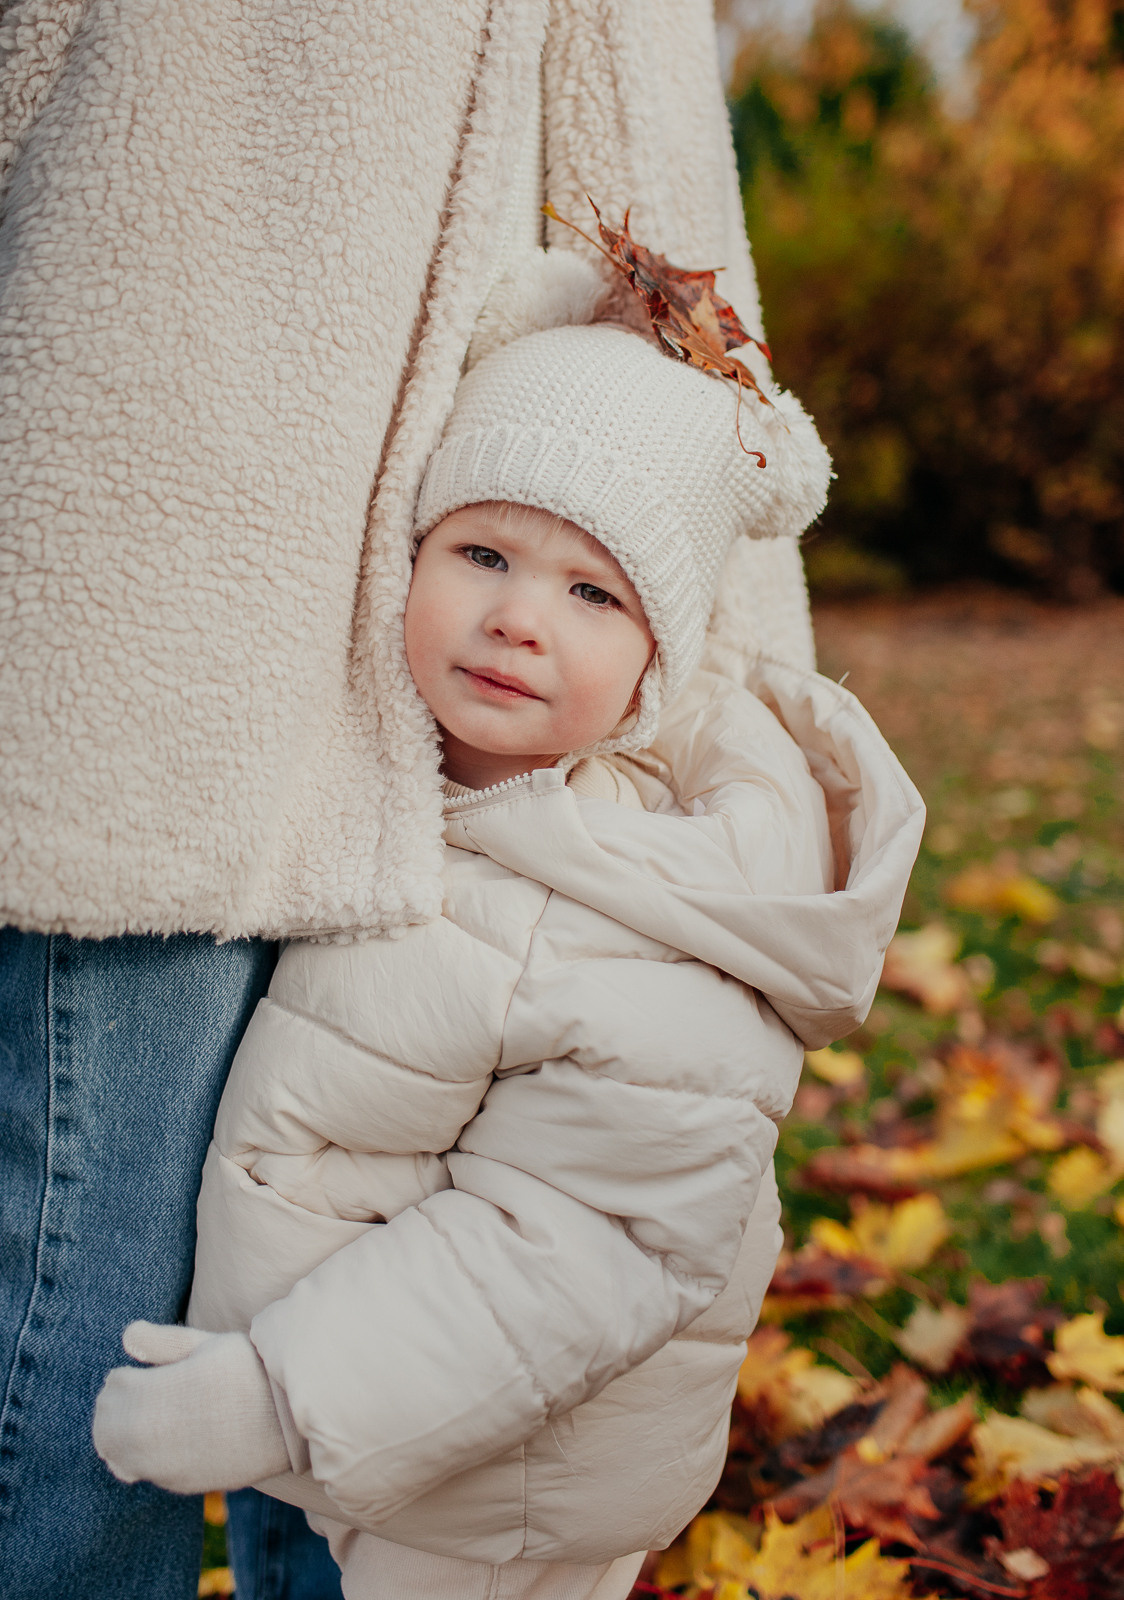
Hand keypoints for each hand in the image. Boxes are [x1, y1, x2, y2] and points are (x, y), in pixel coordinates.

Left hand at [93, 1321, 292, 1493]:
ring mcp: (167, 1466)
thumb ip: (164, 1342)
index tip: (141, 1370)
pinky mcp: (182, 1484)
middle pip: (106, 1427)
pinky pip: (144, 1473)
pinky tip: (168, 1439)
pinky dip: (144, 1457)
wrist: (292, 1418)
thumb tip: (126, 1336)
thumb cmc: (252, 1370)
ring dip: (125, 1436)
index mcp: (162, 1394)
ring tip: (151, 1417)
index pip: (115, 1388)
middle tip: (142, 1392)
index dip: (125, 1377)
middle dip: (118, 1408)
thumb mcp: (210, 1345)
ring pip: (118, 1456)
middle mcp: (156, 1437)